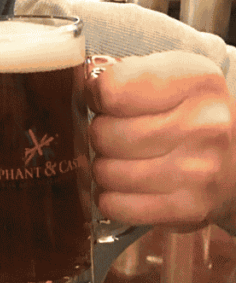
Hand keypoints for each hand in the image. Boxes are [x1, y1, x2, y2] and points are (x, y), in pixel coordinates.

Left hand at [86, 51, 235, 231]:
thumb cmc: (194, 115)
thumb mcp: (175, 79)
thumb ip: (128, 74)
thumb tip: (79, 86)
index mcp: (196, 81)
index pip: (111, 90)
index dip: (96, 96)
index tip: (104, 100)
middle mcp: (203, 125)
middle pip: (104, 133)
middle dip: (100, 134)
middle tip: (115, 135)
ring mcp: (197, 171)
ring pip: (106, 172)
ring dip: (104, 167)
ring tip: (123, 160)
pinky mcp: (188, 208)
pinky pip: (116, 205)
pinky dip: (112, 198)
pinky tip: (127, 186)